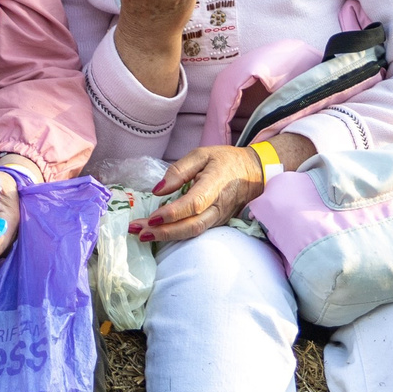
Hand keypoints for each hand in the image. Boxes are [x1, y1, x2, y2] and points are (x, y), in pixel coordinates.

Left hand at [141, 146, 266, 243]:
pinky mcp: (218, 223)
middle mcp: (219, 205)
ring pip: (194, 233)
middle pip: (192, 225)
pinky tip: (159, 233)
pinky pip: (196, 232)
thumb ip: (179, 170)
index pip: (194, 203)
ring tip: (143, 235)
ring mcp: (220, 217)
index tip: (151, 217)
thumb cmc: (226, 161)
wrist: (254, 173)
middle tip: (137, 231)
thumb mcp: (202, 155)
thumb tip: (158, 190)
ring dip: (167, 237)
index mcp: (216, 183)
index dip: (172, 213)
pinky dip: (176, 235)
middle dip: (163, 231)